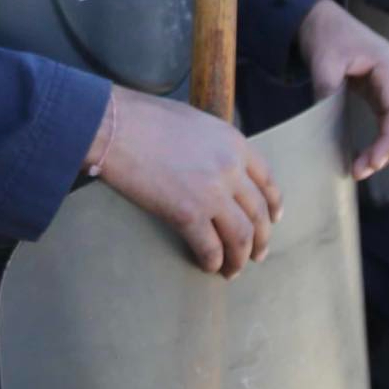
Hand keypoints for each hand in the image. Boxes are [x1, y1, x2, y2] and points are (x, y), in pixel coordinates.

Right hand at [89, 87, 280, 277]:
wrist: (114, 126)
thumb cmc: (144, 118)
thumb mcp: (194, 123)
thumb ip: (214, 145)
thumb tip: (216, 165)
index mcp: (234, 143)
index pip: (267, 181)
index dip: (274, 205)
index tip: (273, 220)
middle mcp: (230, 169)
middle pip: (259, 214)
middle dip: (260, 239)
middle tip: (256, 254)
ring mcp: (212, 193)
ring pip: (241, 236)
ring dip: (240, 257)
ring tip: (232, 270)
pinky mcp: (187, 213)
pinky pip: (210, 247)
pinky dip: (213, 261)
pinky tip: (209, 266)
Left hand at [297, 0, 388, 181]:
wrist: (323, 18)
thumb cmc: (327, 35)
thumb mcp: (324, 61)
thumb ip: (327, 89)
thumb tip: (324, 122)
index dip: (387, 142)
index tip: (371, 163)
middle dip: (387, 151)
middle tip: (360, 171)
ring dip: (387, 149)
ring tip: (361, 168)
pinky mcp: (383, 92)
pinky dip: (382, 140)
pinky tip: (365, 155)